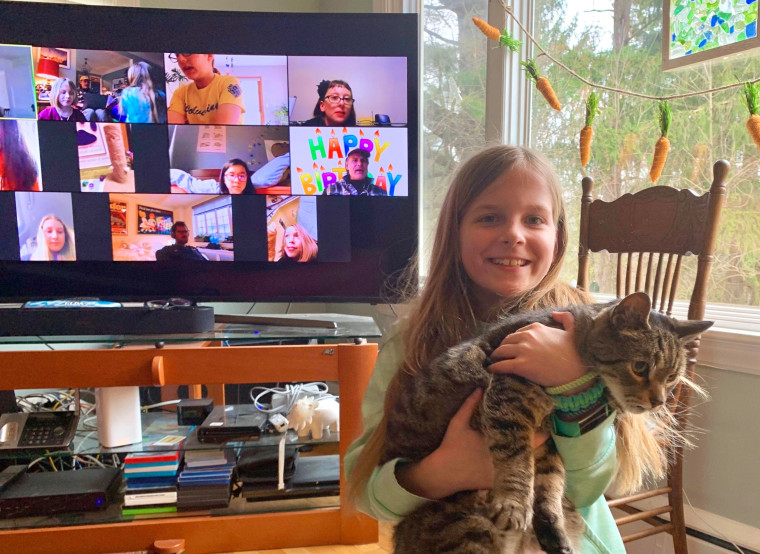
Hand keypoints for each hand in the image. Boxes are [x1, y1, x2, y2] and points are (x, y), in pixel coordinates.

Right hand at [396, 389, 549, 498]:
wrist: (444, 473)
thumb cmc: (451, 446)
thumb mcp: (458, 423)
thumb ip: (469, 405)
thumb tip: (480, 388)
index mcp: (497, 441)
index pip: (525, 435)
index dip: (536, 428)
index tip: (540, 419)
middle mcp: (502, 458)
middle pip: (530, 450)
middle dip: (536, 440)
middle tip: (543, 429)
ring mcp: (500, 472)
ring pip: (524, 463)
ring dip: (528, 453)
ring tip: (536, 442)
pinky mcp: (497, 482)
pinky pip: (513, 474)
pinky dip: (518, 466)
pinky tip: (521, 458)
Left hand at [488, 312, 586, 387]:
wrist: (578, 370)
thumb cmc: (577, 352)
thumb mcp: (573, 329)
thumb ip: (565, 318)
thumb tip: (555, 313)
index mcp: (537, 327)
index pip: (517, 332)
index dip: (512, 340)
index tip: (510, 346)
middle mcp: (528, 336)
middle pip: (506, 341)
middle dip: (501, 348)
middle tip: (498, 355)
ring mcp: (524, 351)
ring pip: (501, 351)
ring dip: (495, 357)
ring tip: (493, 362)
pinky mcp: (522, 365)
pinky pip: (502, 365)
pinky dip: (494, 368)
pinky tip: (491, 370)